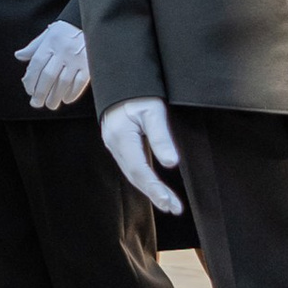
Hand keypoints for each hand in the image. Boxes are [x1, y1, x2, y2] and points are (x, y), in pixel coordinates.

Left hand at [16, 19, 91, 112]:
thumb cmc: (65, 32)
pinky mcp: (89, 65)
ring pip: (63, 82)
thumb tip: (18, 56)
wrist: (89, 24)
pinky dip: (72, 93)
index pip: (36, 64)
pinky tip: (65, 99)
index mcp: (50, 43)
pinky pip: (79, 83)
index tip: (29, 90)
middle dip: (41, 92)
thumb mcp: (47, 35)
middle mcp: (63, 51)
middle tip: (36, 103)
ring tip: (50, 104)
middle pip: (48, 76)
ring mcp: (77, 59)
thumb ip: (33, 47)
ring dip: (55, 96)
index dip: (31, 80)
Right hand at [101, 95, 183, 216]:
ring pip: (131, 173)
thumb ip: (161, 137)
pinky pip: (130, 166)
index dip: (155, 189)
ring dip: (150, 189)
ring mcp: (113, 144)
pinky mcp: (118, 143)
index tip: (170, 203)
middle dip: (154, 194)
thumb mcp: (153, 111)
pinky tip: (155, 186)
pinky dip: (143, 179)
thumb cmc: (138, 92)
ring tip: (169, 203)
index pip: (139, 170)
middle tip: (173, 208)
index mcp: (121, 137)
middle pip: (134, 176)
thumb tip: (172, 163)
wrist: (119, 78)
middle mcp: (114, 144)